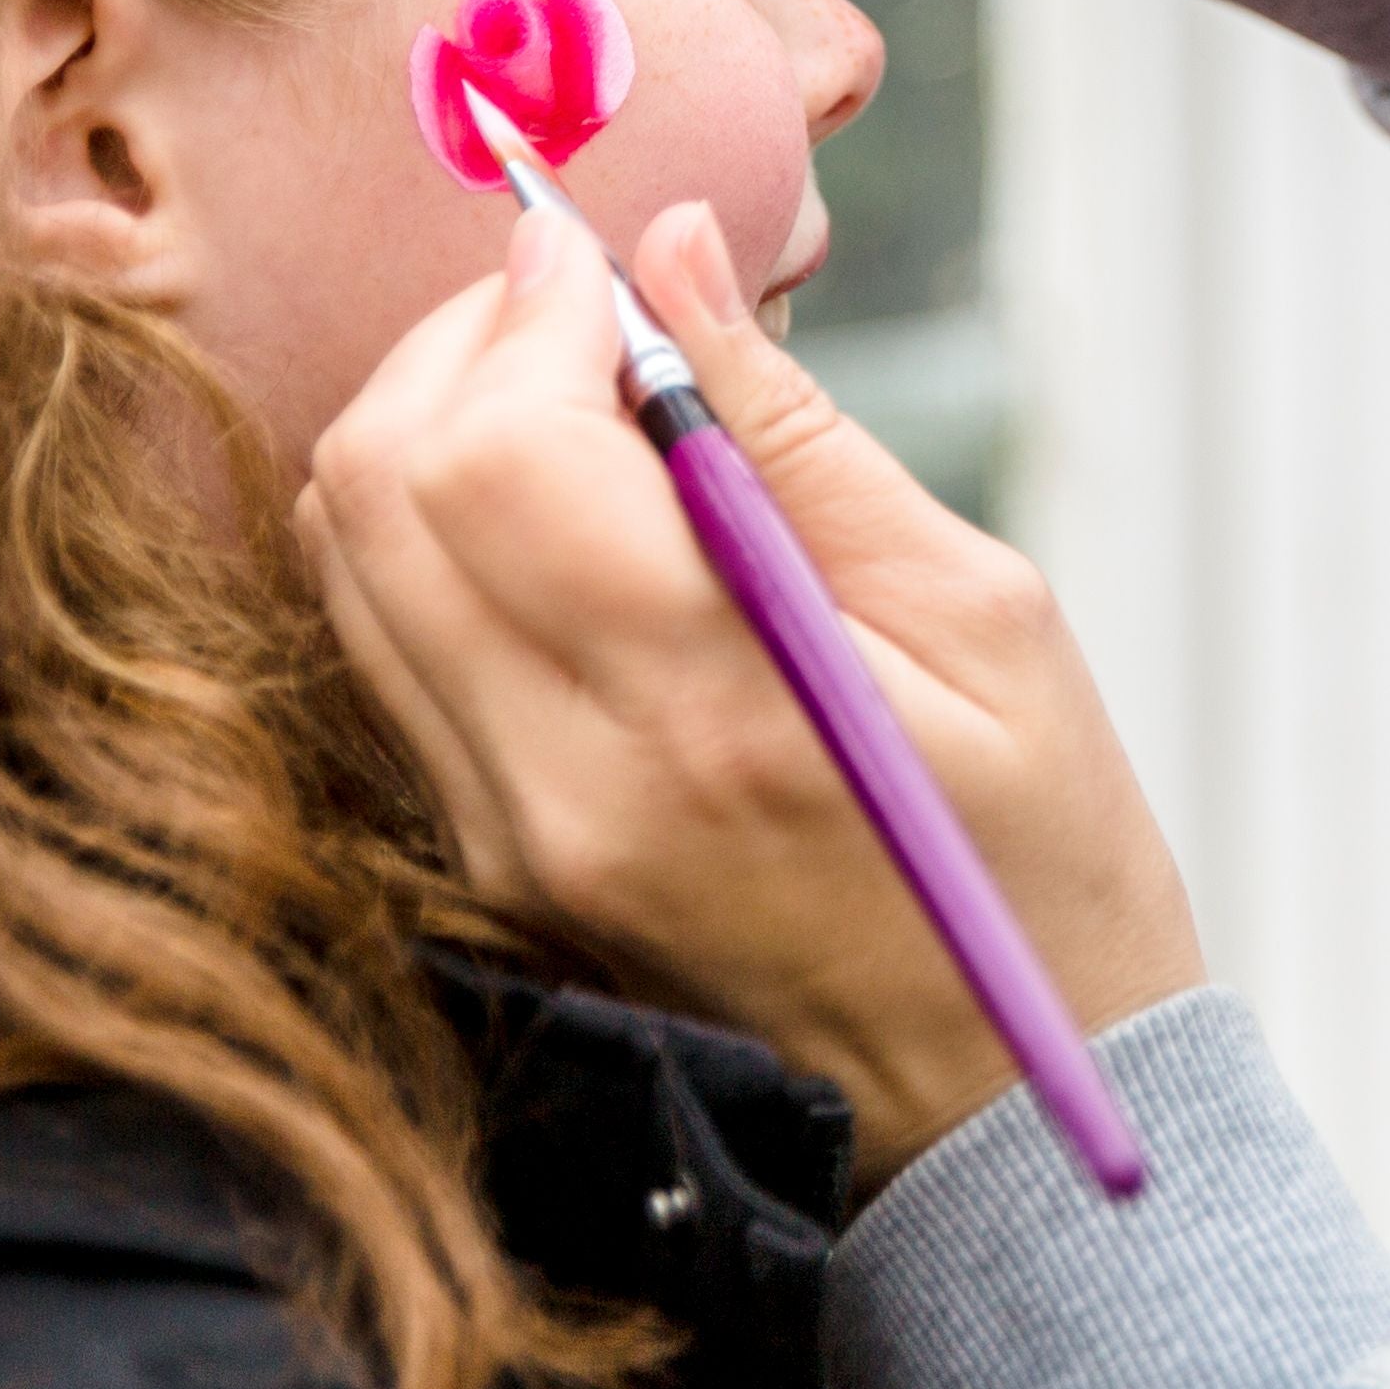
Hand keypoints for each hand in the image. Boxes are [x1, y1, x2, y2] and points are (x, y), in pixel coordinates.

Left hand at [299, 198, 1207, 1183]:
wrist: (1003, 1134)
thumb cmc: (1039, 865)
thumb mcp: (983, 617)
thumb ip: (795, 431)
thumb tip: (673, 254)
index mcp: (712, 711)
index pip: (495, 452)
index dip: (529, 312)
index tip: (606, 260)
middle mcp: (567, 787)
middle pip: (379, 493)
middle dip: (458, 349)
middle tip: (582, 312)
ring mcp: (507, 845)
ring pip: (349, 568)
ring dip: (431, 434)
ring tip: (572, 399)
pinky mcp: (489, 874)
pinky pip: (384, 657)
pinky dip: (431, 542)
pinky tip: (555, 515)